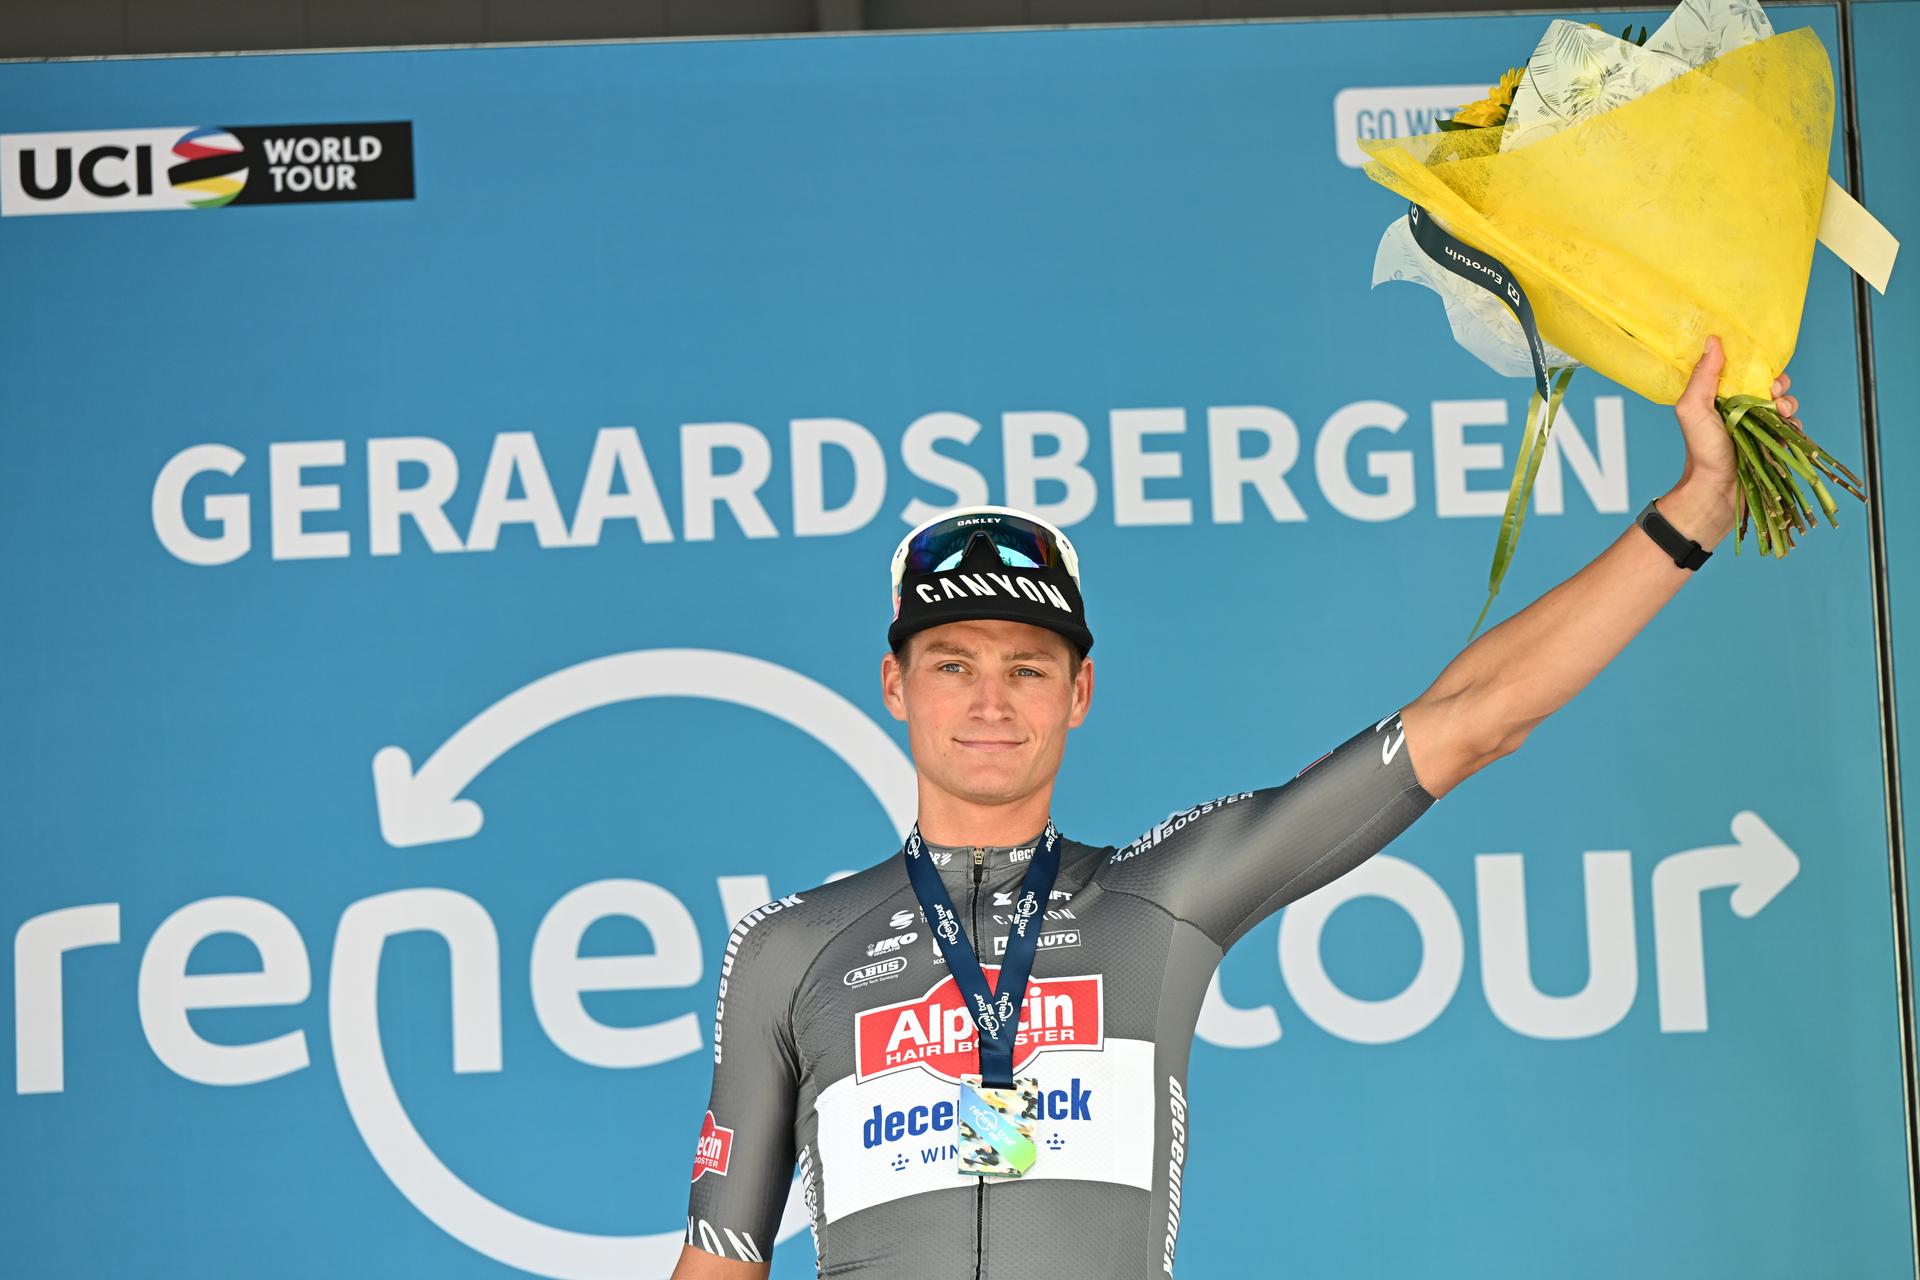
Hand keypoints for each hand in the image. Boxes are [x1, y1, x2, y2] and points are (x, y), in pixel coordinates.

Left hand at [1672, 335, 1798, 498]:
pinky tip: (1785, 431)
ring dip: (1788, 405)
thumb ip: (1703, 376)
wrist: (1718, 491)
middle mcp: (1741, 409)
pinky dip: (1793, 425)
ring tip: (1780, 414)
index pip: (1746, 371)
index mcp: (1721, 396)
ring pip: (1786, 404)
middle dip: (1779, 385)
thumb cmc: (1701, 452)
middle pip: (1772, 385)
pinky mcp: (1774, 442)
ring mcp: (1759, 426)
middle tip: (1773, 394)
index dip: (1758, 367)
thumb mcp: (1693, 409)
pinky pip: (1793, 426)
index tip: (1762, 370)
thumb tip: (1713, 341)